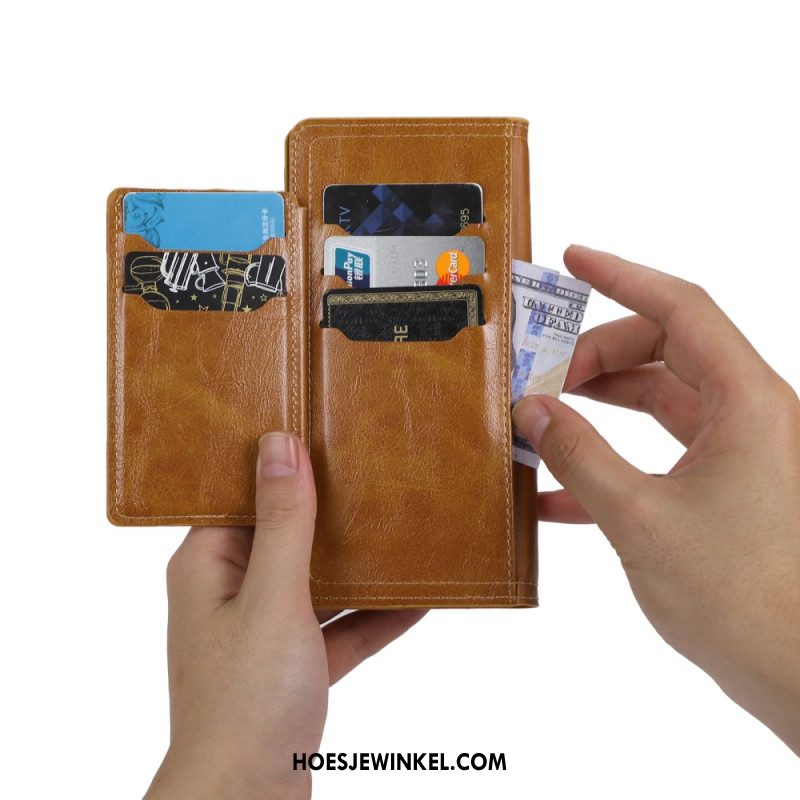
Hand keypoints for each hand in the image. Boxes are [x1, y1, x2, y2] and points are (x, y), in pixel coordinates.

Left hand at [144, 433, 425, 799]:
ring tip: (405, 529)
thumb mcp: (274, 598)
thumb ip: (283, 522)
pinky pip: (339, 628)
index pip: (241, 495)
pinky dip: (373, 616)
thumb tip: (279, 444)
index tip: (321, 431)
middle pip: (286, 536)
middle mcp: (232, 593)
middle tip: (374, 472)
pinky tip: (422, 599)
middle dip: (331, 512)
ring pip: (318, 582)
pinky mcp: (293, 667)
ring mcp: (264, 632)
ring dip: (359, 566)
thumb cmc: (246, 702)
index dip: (279, 465)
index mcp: (208, 566)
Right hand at [513, 246, 799, 753]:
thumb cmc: (746, 600)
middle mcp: (749, 416)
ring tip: (544, 421)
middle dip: (595, 358)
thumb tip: (535, 411)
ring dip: (599, 407)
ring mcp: (737, 454)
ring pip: (659, 400)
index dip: (624, 276)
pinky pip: (658, 452)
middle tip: (540, 378)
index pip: (681, 308)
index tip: (574, 261)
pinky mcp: (722, 490)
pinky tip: (561, 493)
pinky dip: (611, 460)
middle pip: (663, 351)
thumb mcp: (641, 518)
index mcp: (747, 403)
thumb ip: (580, 456)